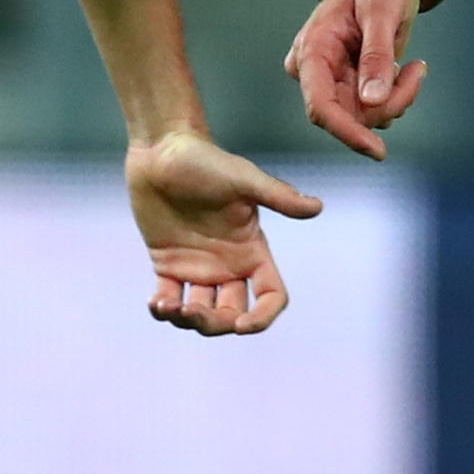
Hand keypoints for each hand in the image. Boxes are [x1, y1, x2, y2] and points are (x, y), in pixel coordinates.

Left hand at [127, 130, 322, 336]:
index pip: (270, 296)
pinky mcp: (168, 264)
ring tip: (167, 306)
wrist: (163, 149)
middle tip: (190, 312)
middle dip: (215, 323)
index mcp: (252, 250)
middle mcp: (229, 264)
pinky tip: (156, 304)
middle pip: (232, 314)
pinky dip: (163, 310)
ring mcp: (198, 267)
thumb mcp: (244, 179)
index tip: (241, 324)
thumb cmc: (206, 160)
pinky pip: (169, 299)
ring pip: (201, 312)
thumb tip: (317, 207)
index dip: (262, 317)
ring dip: (187, 320)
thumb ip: (279, 196)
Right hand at [284, 0, 426, 158]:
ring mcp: (329, 78)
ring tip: (414, 68)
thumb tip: (372, 101)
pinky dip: (395, 96)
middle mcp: (313, 69)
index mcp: (313, 49)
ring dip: (396, 99)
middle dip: (388, 103)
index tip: (377, 150)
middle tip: (417, 73)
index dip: (347, 132)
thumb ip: (377, 55)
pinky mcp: (345, 84)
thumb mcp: (383, 10)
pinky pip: (371, 108)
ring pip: (363, 115)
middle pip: (347, 114)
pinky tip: (405, 71)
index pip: (320, 105)